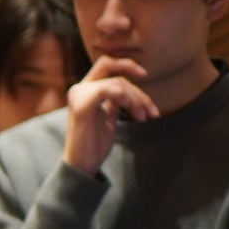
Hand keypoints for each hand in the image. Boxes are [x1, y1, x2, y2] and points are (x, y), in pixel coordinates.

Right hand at [63, 57, 157, 174]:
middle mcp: (79, 89)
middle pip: (116, 74)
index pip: (106, 64)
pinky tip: (130, 109)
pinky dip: (122, 96)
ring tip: (142, 118)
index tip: (145, 75)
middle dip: (138, 92)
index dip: (126, 65)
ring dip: (136, 100)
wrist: (83, 163)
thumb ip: (115, 100)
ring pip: (117, 84)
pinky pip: (105, 90)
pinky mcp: (81, 108)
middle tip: (150, 112)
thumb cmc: (95, 142)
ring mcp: (78, 97)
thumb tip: (129, 90)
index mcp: (85, 90)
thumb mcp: (109, 115)